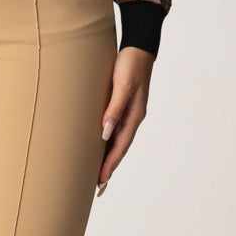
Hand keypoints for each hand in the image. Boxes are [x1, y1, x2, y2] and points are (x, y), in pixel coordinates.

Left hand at [96, 45, 154, 196]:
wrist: (138, 47)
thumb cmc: (130, 64)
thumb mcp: (123, 85)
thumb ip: (114, 108)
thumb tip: (105, 133)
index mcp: (134, 116)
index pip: (120, 147)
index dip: (110, 164)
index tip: (100, 181)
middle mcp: (132, 118)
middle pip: (119, 149)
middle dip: (109, 168)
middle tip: (98, 189)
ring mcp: (128, 113)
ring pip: (116, 142)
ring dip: (108, 158)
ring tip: (98, 175)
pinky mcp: (121, 106)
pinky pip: (114, 131)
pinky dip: (107, 143)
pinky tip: (99, 147)